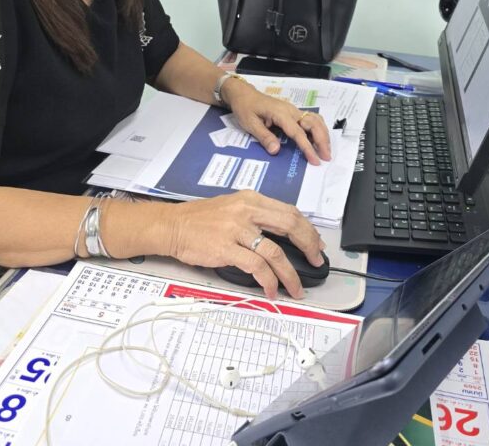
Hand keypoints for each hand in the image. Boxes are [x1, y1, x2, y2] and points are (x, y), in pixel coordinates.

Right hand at [162, 190, 325, 298]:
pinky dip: (268, 281)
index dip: (307, 229)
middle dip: (309, 246)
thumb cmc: (200, 219)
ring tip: (296, 288)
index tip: (316, 244)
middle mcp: (247, 211)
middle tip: (316, 262)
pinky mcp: (227, 248)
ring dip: (290, 274)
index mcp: (251, 199)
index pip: (289, 211)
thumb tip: (281, 235)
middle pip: (290, 226)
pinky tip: (270, 290)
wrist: (172, 225)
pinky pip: (256, 267)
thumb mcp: (232, 207)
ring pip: (275, 252)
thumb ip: (256, 216)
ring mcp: (237, 229)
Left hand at [223, 80, 331, 164]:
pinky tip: (319, 140)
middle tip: (326, 157)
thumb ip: (264, 137)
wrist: (244, 94)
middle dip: (322, 140)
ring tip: (325, 150)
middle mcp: (291, 110)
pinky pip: (310, 120)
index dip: (307, 147)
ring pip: (315, 120)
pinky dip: (318, 130)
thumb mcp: (250, 124)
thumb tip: (276, 150)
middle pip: (313, 124)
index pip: (298, 132)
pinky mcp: (293, 113)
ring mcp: (293, 110)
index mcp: (281, 113)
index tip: (315, 160)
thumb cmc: (245, 108)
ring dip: (323, 135)